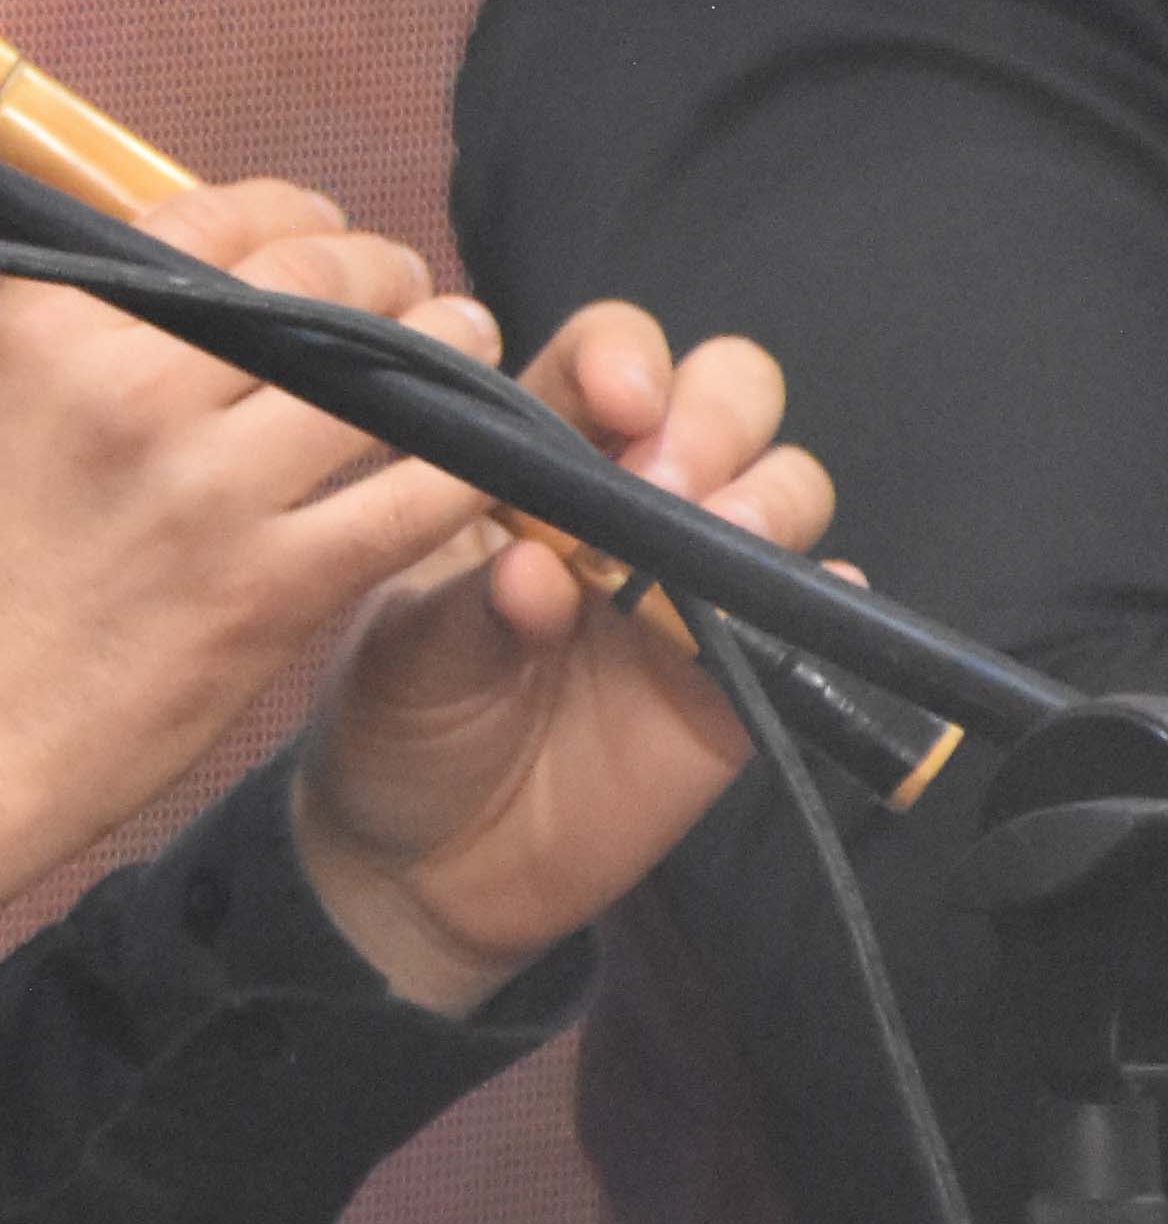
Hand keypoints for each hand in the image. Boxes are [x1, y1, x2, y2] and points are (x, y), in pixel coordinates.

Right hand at [0, 179, 554, 966]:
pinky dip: (461, 468)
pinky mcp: (263, 591)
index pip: (209, 218)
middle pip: (308, 280)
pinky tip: (479, 456)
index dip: (294, 213)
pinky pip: (407, 502)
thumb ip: (63, 344)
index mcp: (46, 332)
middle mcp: (129, 390)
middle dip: (380, 267)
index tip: (325, 230)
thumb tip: (155, 287)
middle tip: (408, 284)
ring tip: (466, 341)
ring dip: (445, 344)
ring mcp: (203, 491)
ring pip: (379, 373)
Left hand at [288, 298, 832, 1008]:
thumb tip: (534, 569)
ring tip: (713, 545)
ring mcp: (698, 581)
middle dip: (713, 414)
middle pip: (725, 391)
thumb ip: (466, 608)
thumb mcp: (404, 655)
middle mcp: (631, 500)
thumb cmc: (398, 721)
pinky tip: (783, 615)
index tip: (616, 399)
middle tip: (665, 481)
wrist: (423, 866)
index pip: (603, 359)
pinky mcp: (746, 674)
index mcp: (534, 461)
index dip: (623, 357)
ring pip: (785, 485)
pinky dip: (825, 598)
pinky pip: (821, 615)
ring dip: (766, 498)